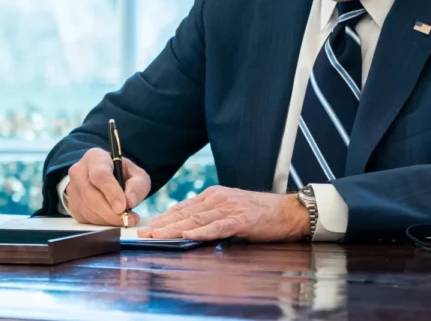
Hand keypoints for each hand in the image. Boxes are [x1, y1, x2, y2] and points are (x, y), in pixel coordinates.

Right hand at [65, 147, 150, 226]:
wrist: (106, 177)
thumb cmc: (122, 174)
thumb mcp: (137, 175)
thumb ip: (137, 186)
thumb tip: (129, 201)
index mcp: (95, 158)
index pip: (100, 175)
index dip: (111, 192)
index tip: (123, 207)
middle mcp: (79, 171)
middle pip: (90, 195)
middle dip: (110, 212)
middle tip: (127, 219)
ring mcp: (72, 188)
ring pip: (87, 209)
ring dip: (107, 219)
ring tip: (125, 219)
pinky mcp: (71, 204)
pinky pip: (84, 218)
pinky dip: (101, 223)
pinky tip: (113, 220)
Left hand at [136, 186, 310, 241]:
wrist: (288, 211)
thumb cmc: (260, 212)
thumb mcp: (231, 208)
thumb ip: (211, 214)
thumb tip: (188, 226)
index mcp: (214, 195)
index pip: (183, 207)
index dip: (163, 217)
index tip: (147, 226)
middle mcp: (219, 198)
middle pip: (185, 213)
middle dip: (161, 224)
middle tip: (143, 233)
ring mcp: (230, 208)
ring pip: (196, 220)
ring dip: (173, 229)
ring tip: (156, 236)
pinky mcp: (241, 220)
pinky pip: (218, 227)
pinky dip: (202, 232)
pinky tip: (188, 236)